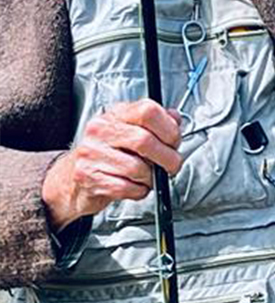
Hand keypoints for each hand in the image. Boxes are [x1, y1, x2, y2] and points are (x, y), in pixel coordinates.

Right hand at [42, 100, 182, 231]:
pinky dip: (139, 190)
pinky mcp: (87, 177)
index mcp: (116, 114)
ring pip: (137, 168)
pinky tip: (136, 186)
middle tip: (171, 165)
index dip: (169, 128)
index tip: (175, 141)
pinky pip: (126, 187)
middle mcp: (101, 130)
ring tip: (149, 177)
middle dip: (167, 158)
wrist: (70, 178)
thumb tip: (176, 119)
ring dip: (151, 177)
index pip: (147, 111)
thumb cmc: (106, 153)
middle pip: (145, 141)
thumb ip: (156, 123)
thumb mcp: (129, 130)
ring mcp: (91, 153)